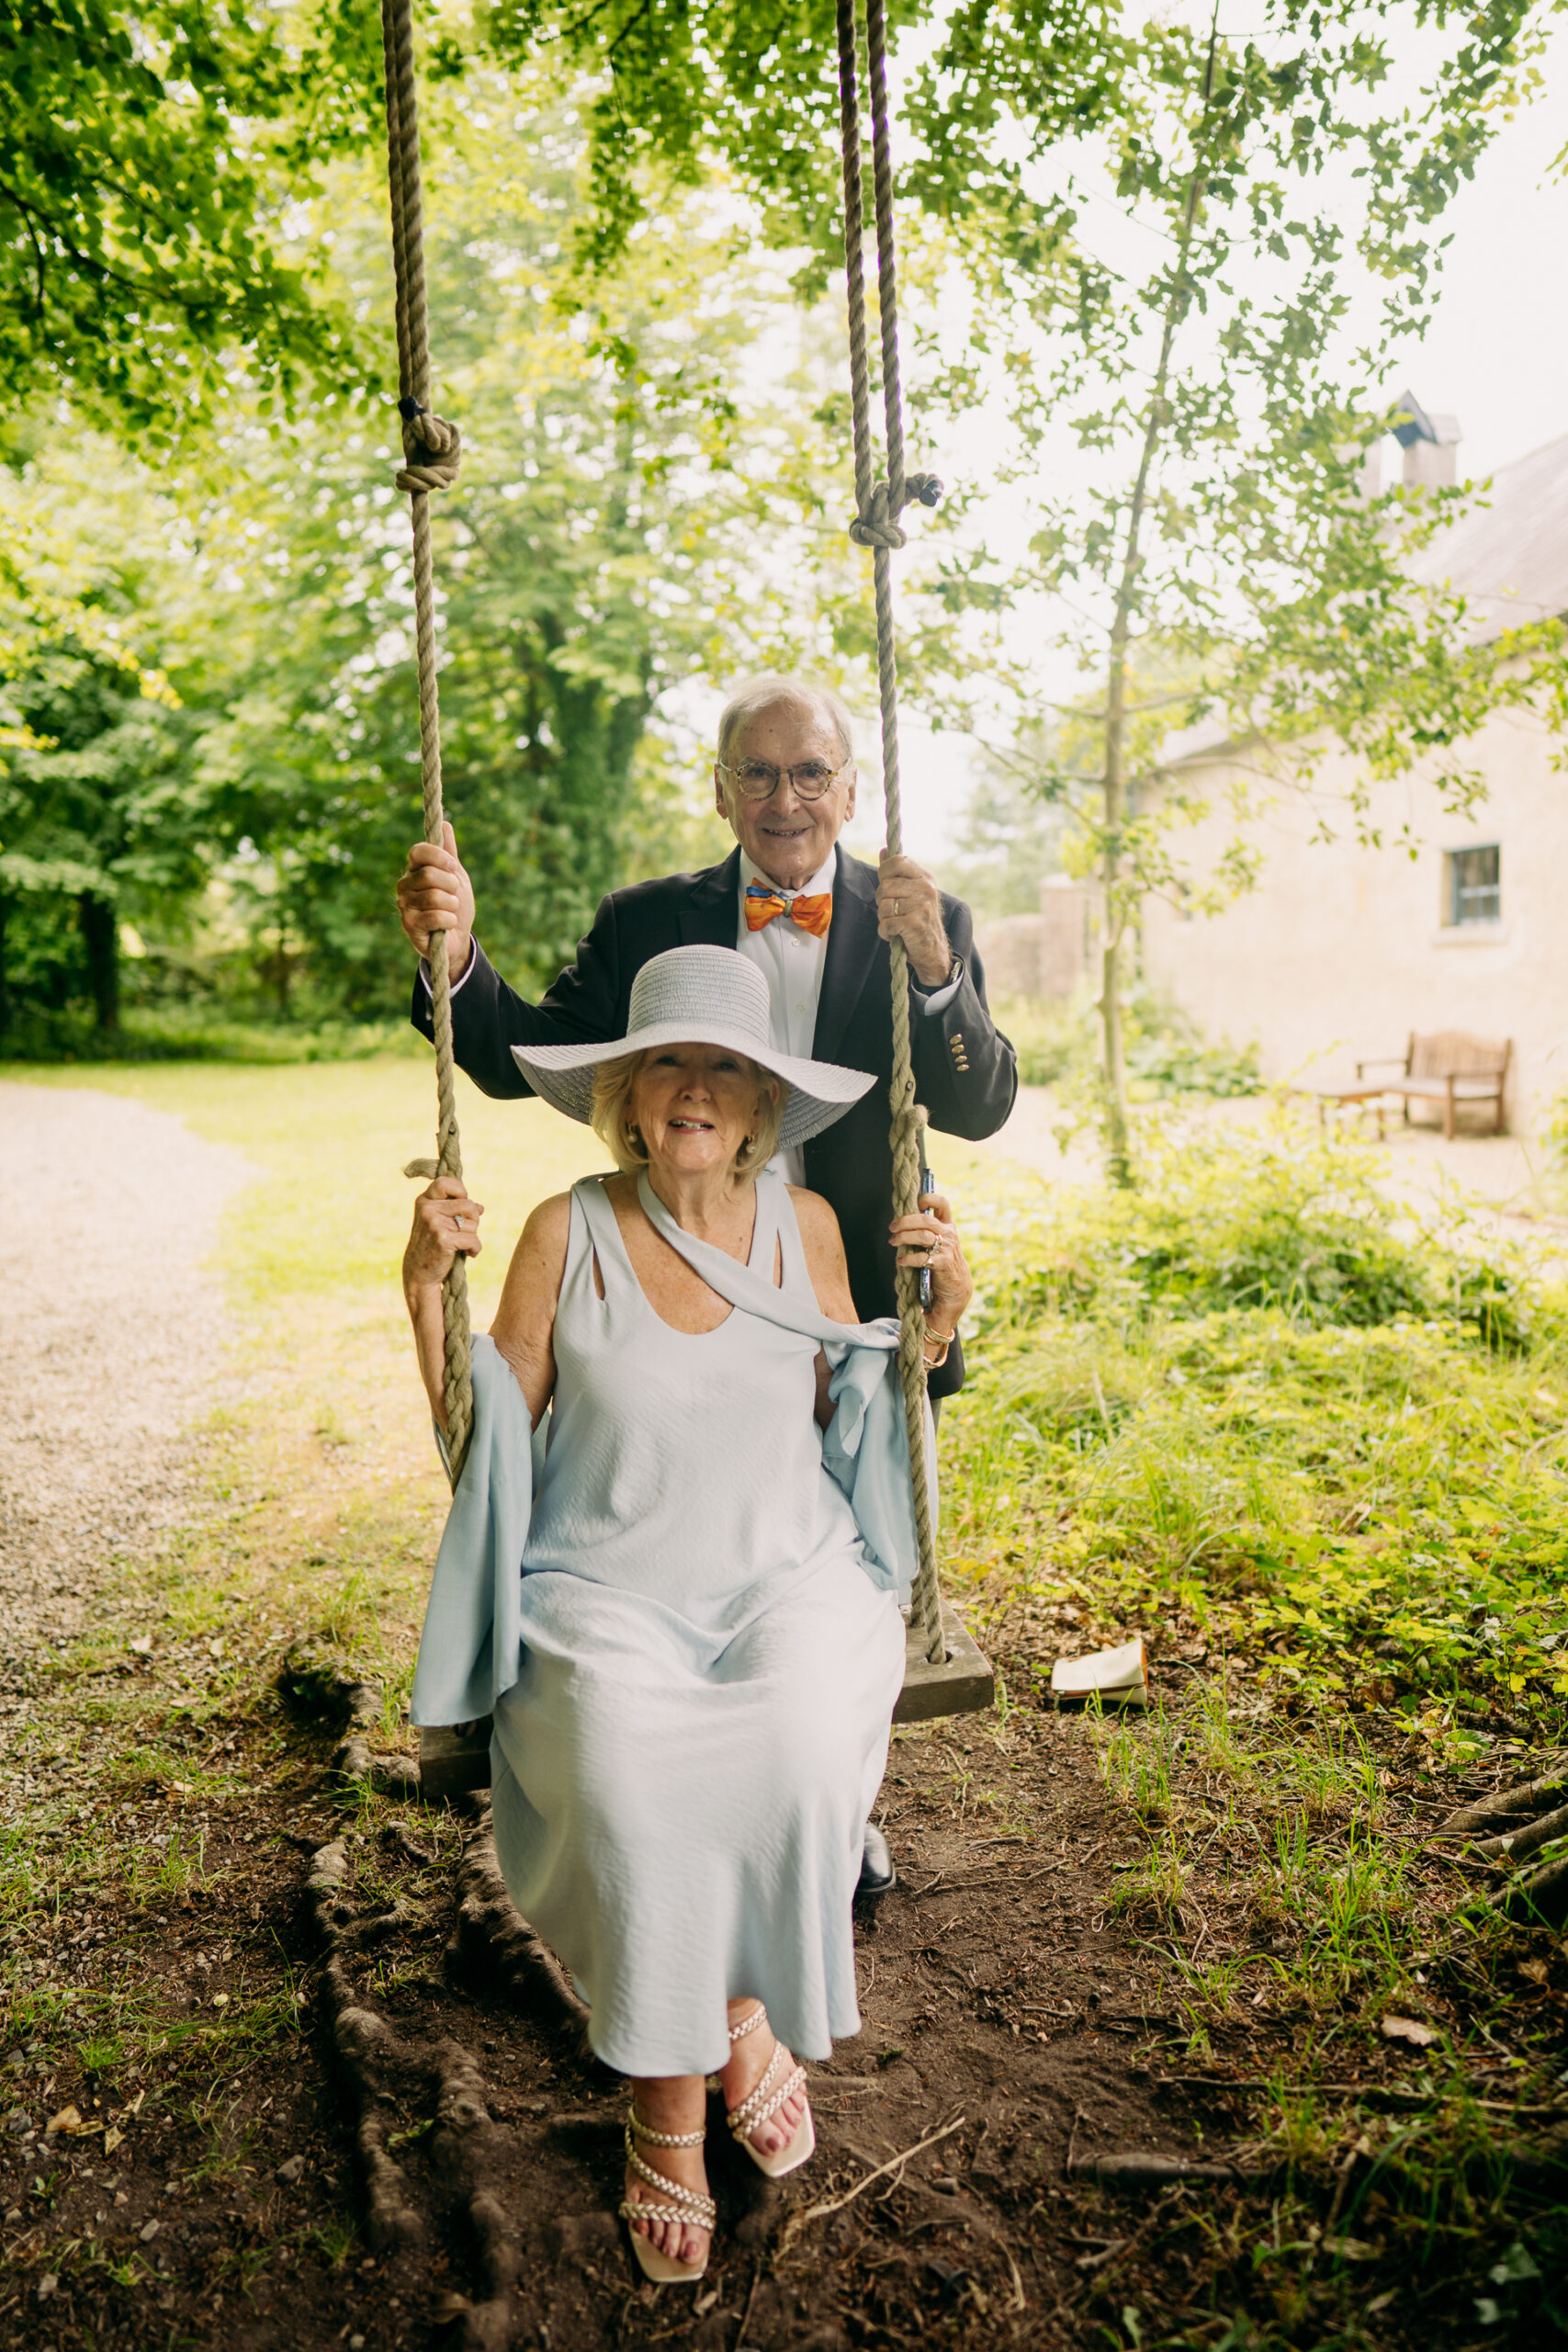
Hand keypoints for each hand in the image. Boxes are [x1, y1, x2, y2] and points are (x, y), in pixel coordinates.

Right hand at [396, 821, 474, 978]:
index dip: (438, 856)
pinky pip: (435, 917)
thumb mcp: (456, 877)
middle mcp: (405, 884)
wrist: (457, 938)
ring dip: (452, 905)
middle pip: (429, 874)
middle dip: (451, 886)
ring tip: (451, 911)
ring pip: (433, 896)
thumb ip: (449, 853)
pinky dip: (449, 921)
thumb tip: (446, 824)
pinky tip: (447, 924)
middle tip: (454, 895)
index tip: (453, 866)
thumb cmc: (455, 905)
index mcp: (415, 869)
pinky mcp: (409, 924)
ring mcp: (404, 905)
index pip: (418, 852)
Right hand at [403, 1176, 483, 1295]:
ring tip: (461, 1244)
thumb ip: (457, 1210)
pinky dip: (475, 1248)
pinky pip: (473, 1239)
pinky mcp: (443, 1239)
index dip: (460, 1191)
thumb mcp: (439, 1222)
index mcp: (425, 1201)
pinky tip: (469, 1254)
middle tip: (464, 1232)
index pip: (446, 1182)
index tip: (461, 1203)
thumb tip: (480, 1207)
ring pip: (473, 1223)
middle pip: (468, 1205)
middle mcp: (428, 1209)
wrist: (419, 1272)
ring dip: (473, 1235)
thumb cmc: (432, 1244)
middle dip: (473, 1219)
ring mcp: (434, 1223)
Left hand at [876, 851, 951, 988]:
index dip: (885, 873)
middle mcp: (926, 889)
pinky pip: (885, 923)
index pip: (897, 861)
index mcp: (925, 878)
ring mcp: (921, 906)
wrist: (933, 950)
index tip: (887, 885)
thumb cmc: (918, 918)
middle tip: (893, 910)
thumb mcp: (911, 891)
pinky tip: (895, 934)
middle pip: (885, 886)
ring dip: (884, 918)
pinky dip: (885, 932)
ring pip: (883, 905)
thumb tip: (884, 850)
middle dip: (882, 900)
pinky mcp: (914, 924)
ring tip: (896, 922)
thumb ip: (897, 872)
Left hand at [889, 1189, 972, 1332]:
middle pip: (925, 1219)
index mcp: (947, 1225)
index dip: (928, 1198)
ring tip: (893, 1242)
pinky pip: (922, 1257)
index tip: (914, 1204)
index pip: (942, 1203)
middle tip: (892, 1228)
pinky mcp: (942, 1263)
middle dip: (905, 1222)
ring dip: (903, 1238)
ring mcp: (946, 1248)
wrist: (955, 1287)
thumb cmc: (941, 1260)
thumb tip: (901, 1218)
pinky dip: (908, 1258)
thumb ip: (926, 1229)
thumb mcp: (938, 1241)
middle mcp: (948, 1233)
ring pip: (922, 1236)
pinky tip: (901, 1261)